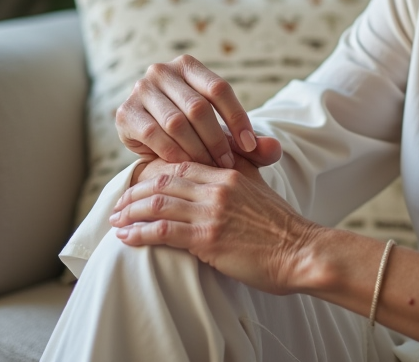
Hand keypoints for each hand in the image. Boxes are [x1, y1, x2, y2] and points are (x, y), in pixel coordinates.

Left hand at [109, 156, 324, 294]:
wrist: (303, 251)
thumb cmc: (283, 228)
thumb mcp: (261, 189)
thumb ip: (241, 174)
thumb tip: (224, 170)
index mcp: (228, 173)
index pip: (179, 165)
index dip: (152, 175)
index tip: (137, 187)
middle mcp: (217, 187)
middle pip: (162, 181)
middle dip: (134, 193)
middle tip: (118, 206)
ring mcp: (212, 211)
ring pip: (157, 203)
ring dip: (130, 213)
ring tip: (115, 222)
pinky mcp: (208, 238)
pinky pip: (163, 230)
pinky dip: (140, 233)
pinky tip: (127, 239)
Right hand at [115, 54, 281, 169]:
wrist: (153, 145)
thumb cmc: (195, 135)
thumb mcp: (225, 137)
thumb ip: (251, 144)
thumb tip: (275, 150)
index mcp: (188, 65)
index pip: (219, 88)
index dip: (237, 118)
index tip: (250, 147)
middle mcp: (161, 70)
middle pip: (198, 106)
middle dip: (217, 139)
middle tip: (228, 165)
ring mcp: (140, 89)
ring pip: (176, 122)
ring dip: (196, 149)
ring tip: (210, 168)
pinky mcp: (125, 112)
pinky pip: (154, 134)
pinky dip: (173, 152)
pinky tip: (185, 167)